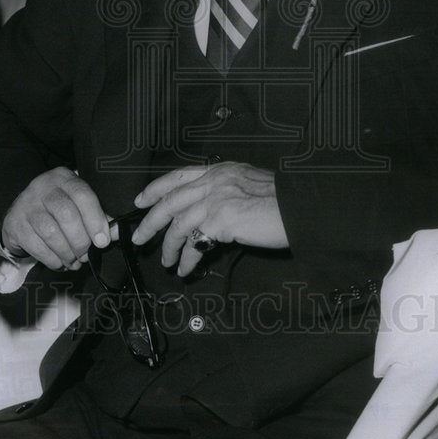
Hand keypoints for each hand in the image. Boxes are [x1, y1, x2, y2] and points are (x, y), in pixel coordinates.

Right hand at [1, 167, 110, 270]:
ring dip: (67, 252)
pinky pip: (37, 246)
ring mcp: (26, 204)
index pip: (82, 194)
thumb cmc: (57, 209)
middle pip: (66, 214)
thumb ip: (97, 216)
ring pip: (51, 232)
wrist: (20, 213)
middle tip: (86, 255)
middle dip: (80, 240)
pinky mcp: (15, 224)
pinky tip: (60, 263)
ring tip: (75, 261)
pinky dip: (52, 259)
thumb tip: (116, 233)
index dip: (95, 219)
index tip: (103, 241)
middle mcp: (42, 186)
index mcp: (63, 177)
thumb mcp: (77, 204)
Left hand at [131, 162, 287, 276]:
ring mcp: (216, 199)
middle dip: (150, 221)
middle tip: (138, 237)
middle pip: (170, 200)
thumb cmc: (280, 201)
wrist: (299, 207)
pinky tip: (185, 269)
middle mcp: (214, 181)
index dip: (155, 188)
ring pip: (178, 224)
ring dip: (168, 246)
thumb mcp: (248, 184)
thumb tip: (208, 215)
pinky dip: (186, 259)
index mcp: (220, 169)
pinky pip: (194, 244)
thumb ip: (225, 191)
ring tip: (166, 262)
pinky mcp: (220, 220)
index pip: (178, 175)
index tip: (141, 200)